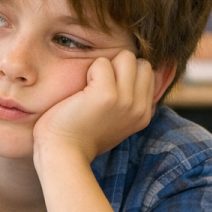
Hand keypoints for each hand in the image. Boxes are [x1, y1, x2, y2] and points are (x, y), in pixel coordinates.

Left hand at [33, 51, 155, 166]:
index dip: (125, 74)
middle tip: (97, 88)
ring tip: (90, 89)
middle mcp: (138, 108)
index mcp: (143, 115)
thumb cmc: (80, 137)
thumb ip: (127, 101)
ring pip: (126, 57)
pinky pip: (102, 62)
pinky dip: (89, 71)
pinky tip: (80, 93)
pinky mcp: (106, 95)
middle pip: (140, 62)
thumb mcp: (114, 121)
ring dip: (105, 66)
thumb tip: (133, 71)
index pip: (148, 74)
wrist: (63, 155)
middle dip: (119, 67)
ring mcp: (125, 101)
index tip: (105, 92)